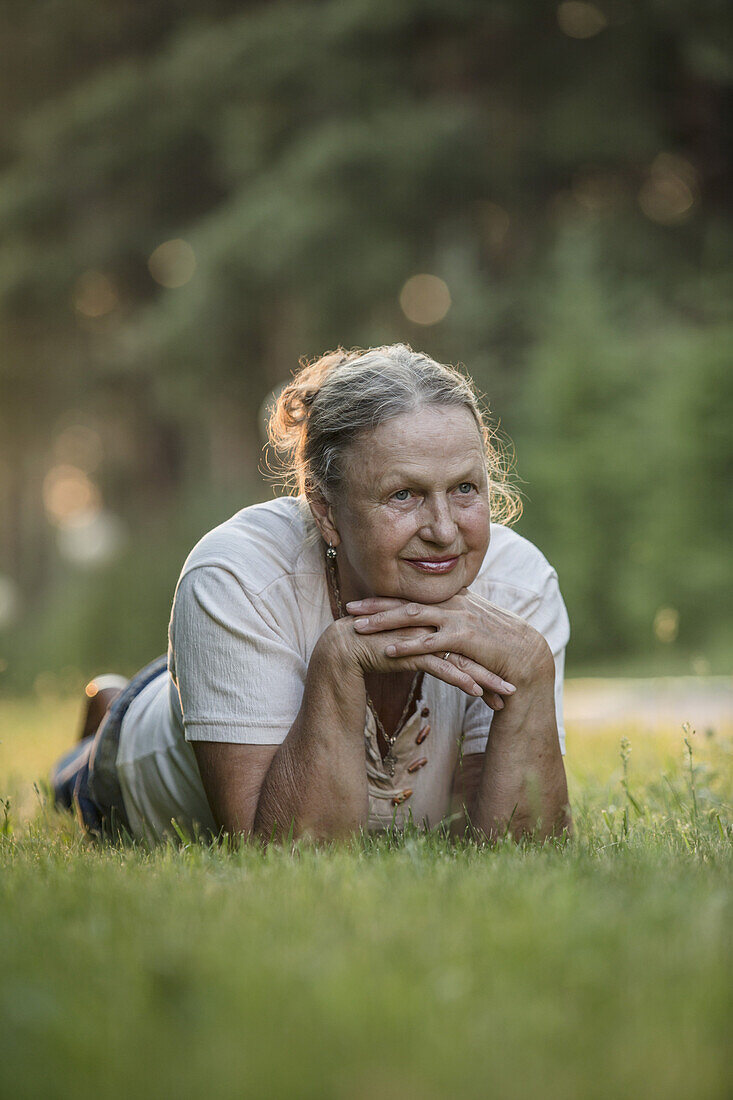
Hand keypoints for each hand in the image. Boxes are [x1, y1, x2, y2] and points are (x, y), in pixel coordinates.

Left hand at [345, 591, 552, 700]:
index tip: (358, 602)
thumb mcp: (473, 626)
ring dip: (383, 622)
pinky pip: (431, 642)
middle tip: (348, 609)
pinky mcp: (466, 638)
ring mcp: (459, 619)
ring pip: (413, 617)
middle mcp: (453, 603)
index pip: (411, 596)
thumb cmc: (498, 646)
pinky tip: (388, 652)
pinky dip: (408, 646)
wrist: (527, 657)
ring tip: (358, 628)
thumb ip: (452, 621)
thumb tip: (431, 622)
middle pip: (406, 602)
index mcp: (453, 599)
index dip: (384, 599)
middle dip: (375, 605)